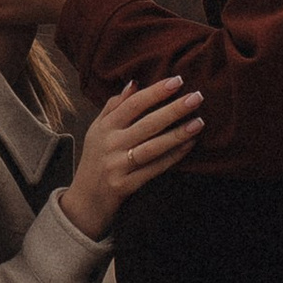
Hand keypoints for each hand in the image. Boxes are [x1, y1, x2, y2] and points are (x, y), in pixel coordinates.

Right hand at [58, 79, 203, 237]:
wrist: (84, 200)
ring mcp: (117, 166)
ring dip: (177, 134)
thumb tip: (134, 83)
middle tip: (197, 97)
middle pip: (146, 124)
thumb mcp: (97, 131)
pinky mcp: (125, 185)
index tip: (177, 81)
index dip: (155, 92)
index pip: (132, 105)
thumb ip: (114, 107)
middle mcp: (110, 144)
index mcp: (104, 127)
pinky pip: (154, 169)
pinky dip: (172, 157)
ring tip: (199, 122)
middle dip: (173, 109)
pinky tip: (188, 146)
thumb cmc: (95, 160)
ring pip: (152, 147)